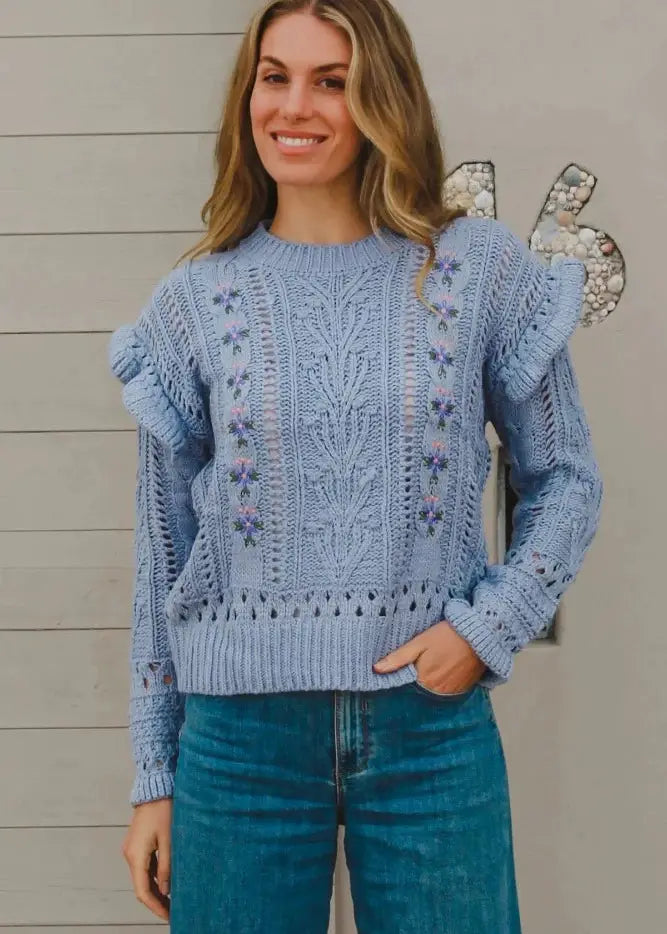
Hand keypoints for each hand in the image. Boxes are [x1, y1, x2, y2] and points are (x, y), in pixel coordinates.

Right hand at [122, 797, 172, 920]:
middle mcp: (130, 855)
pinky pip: (144, 866)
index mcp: (136, 856)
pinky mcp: (137, 843)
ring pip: (143, 877)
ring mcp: (132, 849)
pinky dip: (154, 877)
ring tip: (172, 901)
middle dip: (156, 901)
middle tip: (173, 912)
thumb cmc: (163, 811)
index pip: (142, 891)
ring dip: (155, 890)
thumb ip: (167, 867)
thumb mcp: (169, 840)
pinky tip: (166, 883)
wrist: (154, 788)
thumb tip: (166, 890)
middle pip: (141, 886)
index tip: (168, 916)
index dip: (155, 906)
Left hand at [373, 619, 485, 692]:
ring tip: (434, 664)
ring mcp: (452, 692)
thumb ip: (398, 658)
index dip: (402, 678)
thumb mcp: (420, 642)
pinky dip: (444, 682)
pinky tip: (444, 668)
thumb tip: (376, 669)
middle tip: (420, 663)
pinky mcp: (464, 688)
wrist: (480, 634)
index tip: (398, 671)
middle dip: (416, 680)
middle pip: (420, 690)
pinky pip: (448, 690)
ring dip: (430, 682)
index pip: (405, 687)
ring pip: (433, 691)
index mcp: (423, 681)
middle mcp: (437, 692)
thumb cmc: (447, 635)